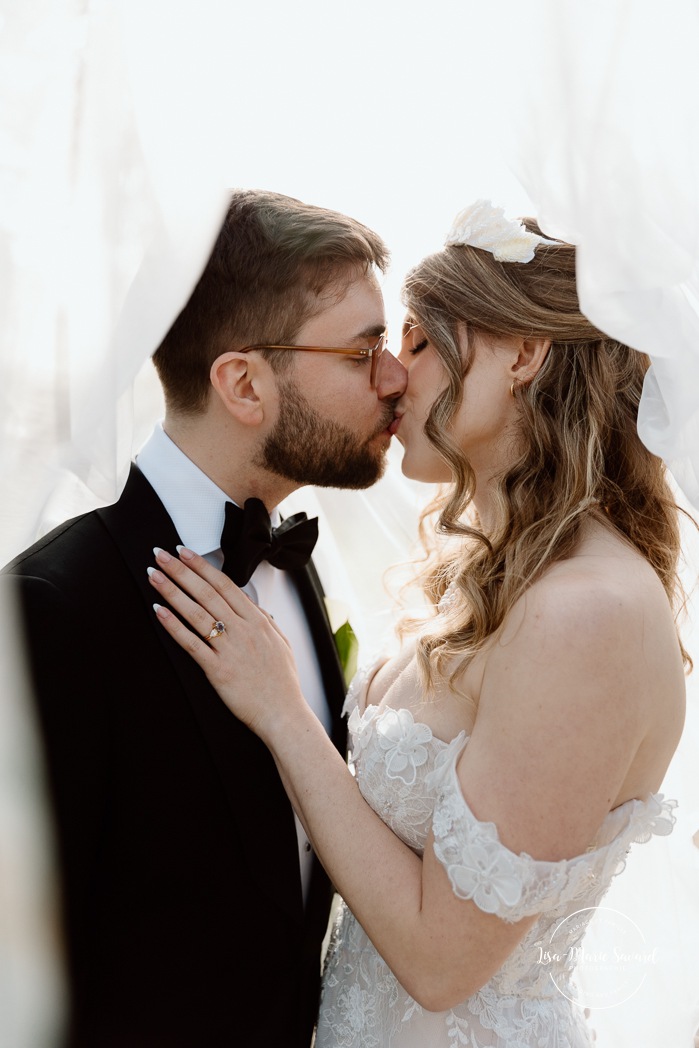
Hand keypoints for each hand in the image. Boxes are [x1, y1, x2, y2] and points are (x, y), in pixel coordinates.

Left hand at [147, 546, 305, 740]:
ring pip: (196, 612)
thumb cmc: (282, 682)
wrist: (283, 714)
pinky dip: (173, 626)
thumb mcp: (281, 643)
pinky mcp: (217, 670)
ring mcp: (229, 649)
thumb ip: (265, 621)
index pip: (225, 584)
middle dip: (181, 570)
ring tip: (154, 576)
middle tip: (161, 555)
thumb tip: (253, 605)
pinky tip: (159, 612)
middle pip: (207, 592)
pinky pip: (191, 643)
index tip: (184, 552)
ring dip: (172, 591)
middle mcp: (243, 630)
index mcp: (257, 621)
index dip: (202, 566)